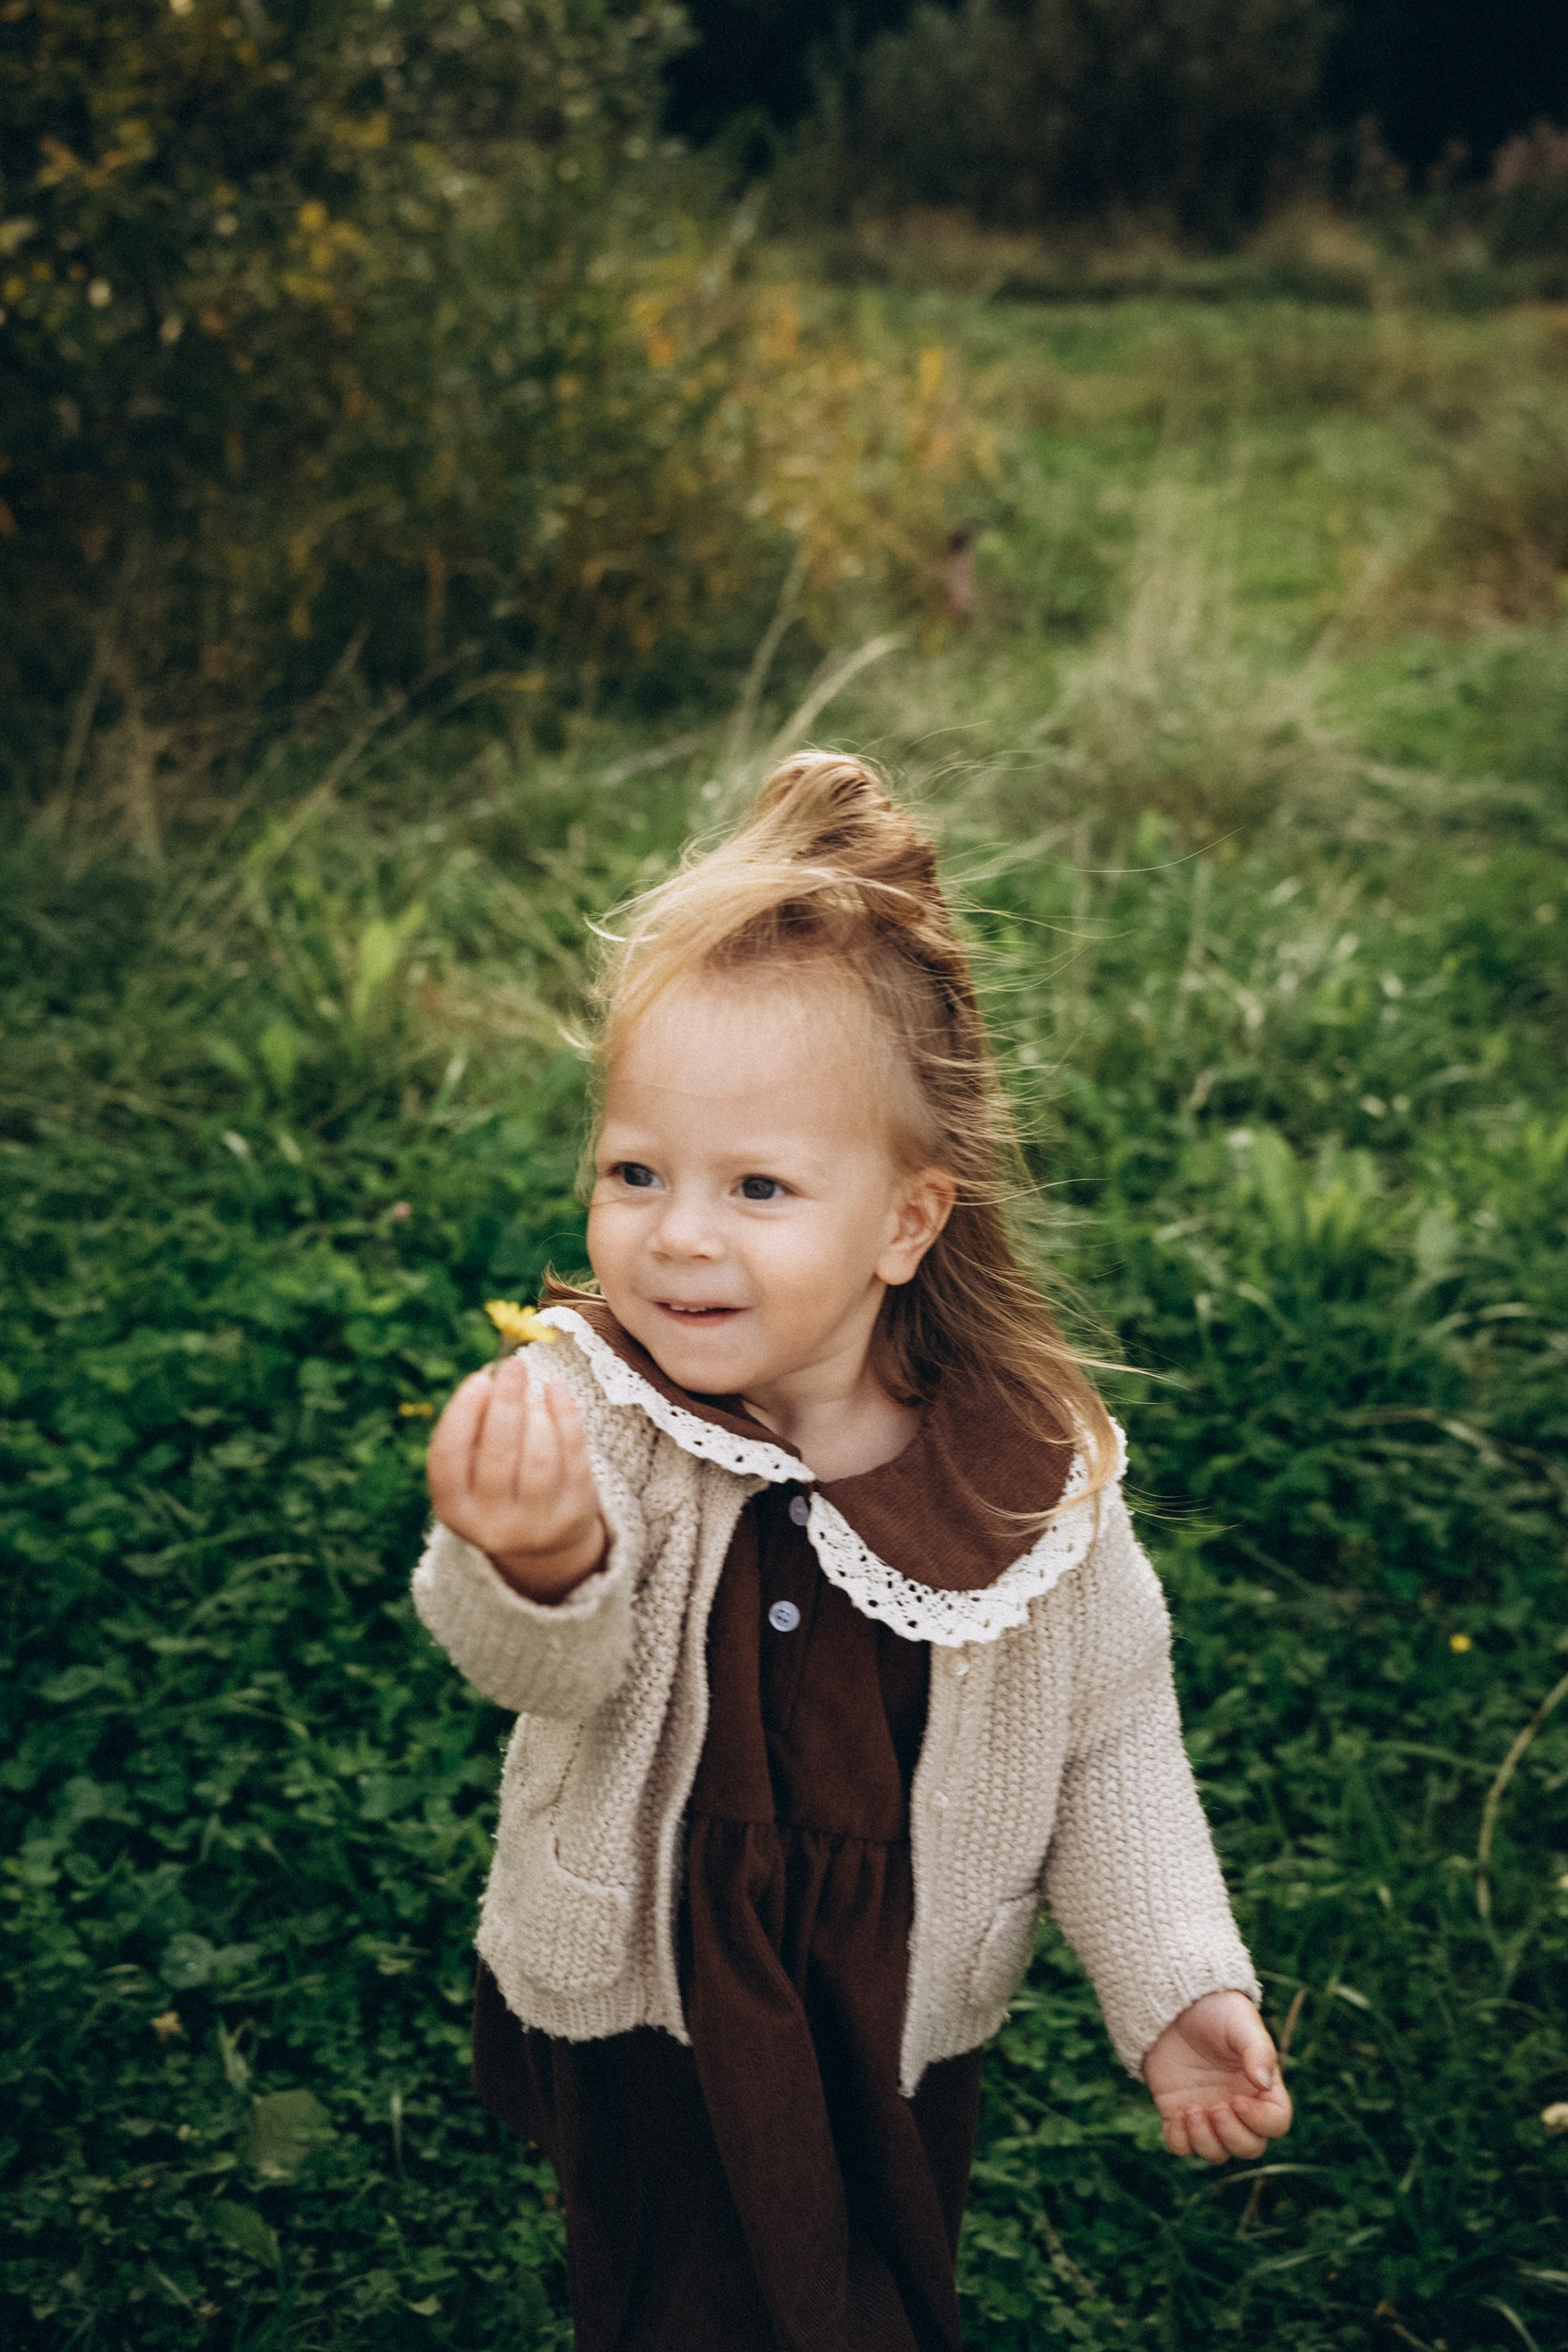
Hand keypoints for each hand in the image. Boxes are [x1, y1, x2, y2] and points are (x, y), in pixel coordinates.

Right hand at [426, 1353, 605, 1602]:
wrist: (543, 1537)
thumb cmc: (498, 1483)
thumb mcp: (474, 1467)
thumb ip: (475, 1428)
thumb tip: (492, 1379)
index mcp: (454, 1510)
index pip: (448, 1459)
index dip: (462, 1414)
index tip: (479, 1378)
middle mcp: (491, 1525)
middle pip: (498, 1456)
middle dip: (506, 1403)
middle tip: (514, 1365)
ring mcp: (536, 1524)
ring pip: (539, 1456)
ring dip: (536, 1412)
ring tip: (532, 1392)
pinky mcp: (573, 1512)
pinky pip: (573, 1454)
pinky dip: (566, 1414)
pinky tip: (556, 1388)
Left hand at [1143, 1990, 1292, 2161]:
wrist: (1176, 2003)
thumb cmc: (1217, 2010)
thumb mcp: (1241, 2023)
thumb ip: (1257, 2051)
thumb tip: (1262, 2084)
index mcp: (1261, 2088)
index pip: (1275, 2123)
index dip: (1260, 2122)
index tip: (1238, 2099)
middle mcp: (1238, 2107)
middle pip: (1249, 2147)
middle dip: (1233, 2136)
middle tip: (1216, 2108)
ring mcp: (1209, 2113)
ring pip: (1216, 2153)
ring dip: (1205, 2141)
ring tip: (1191, 2110)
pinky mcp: (1179, 2113)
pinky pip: (1182, 2146)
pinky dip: (1180, 2141)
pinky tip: (1176, 2116)